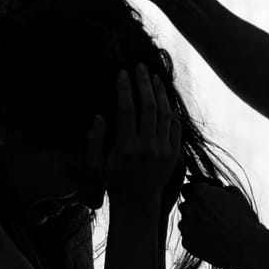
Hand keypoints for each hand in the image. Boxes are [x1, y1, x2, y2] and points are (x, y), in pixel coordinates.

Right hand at [95, 64, 181, 208]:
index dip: (125, 89)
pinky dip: (171, 110)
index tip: (122, 73)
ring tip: (154, 77)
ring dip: (160, 93)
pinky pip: (175, 126)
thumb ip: (94, 140)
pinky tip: (165, 98)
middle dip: (144, 83)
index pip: (127, 110)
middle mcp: (148, 147)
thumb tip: (99, 117)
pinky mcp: (174, 153)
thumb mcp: (95, 164)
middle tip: (140, 67)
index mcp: (126, 148)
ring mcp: (164, 150)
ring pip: (165, 113)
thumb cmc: (112, 180)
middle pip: (149, 106)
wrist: (138, 201)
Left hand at [178, 179, 264, 268]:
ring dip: (195, 225)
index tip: (206, 201)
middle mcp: (188, 208)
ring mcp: (185, 226)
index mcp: (199, 193)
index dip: (198, 195)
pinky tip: (211, 240)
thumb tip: (217, 189)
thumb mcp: (236, 196)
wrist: (246, 246)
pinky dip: (196, 239)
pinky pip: (188, 238)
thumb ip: (221, 189)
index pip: (188, 189)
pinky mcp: (186, 242)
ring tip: (213, 231)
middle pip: (186, 206)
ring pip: (185, 223)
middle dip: (195, 209)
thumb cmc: (243, 220)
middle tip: (211, 217)